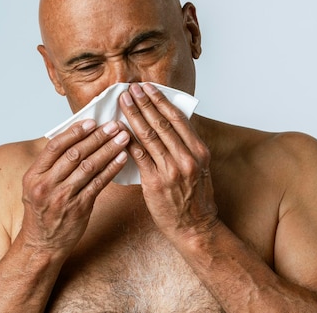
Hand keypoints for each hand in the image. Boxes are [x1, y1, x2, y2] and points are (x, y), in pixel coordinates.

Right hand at [20, 119, 129, 257]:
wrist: (42, 245)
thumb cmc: (42, 212)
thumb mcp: (36, 186)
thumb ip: (51, 166)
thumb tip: (74, 139)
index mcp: (34, 175)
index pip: (55, 146)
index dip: (74, 131)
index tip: (92, 121)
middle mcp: (47, 185)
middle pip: (74, 154)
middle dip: (97, 137)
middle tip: (114, 125)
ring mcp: (63, 197)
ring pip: (89, 167)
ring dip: (108, 150)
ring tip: (123, 138)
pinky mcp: (79, 209)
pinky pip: (98, 184)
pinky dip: (111, 169)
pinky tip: (122, 158)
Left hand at [120, 83, 217, 239]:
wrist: (195, 227)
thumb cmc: (194, 197)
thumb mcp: (198, 168)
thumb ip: (184, 147)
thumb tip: (165, 124)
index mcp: (199, 151)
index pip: (177, 118)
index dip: (160, 101)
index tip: (148, 88)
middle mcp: (187, 157)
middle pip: (162, 123)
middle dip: (145, 103)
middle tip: (131, 88)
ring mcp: (172, 170)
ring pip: (149, 136)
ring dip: (134, 116)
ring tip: (123, 102)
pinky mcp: (155, 183)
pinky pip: (139, 157)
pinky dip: (128, 141)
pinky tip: (118, 130)